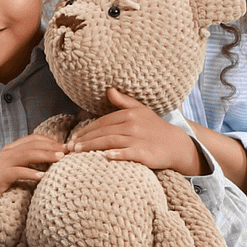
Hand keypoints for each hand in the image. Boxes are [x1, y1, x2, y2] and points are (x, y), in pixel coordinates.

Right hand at [0, 133, 66, 215]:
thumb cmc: (5, 183)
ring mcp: (3, 163)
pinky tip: (42, 176)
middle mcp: (8, 152)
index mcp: (12, 148)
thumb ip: (32, 159)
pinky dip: (31, 173)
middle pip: (32, 145)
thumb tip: (54, 153)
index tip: (65, 145)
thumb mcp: (19, 167)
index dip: (50, 140)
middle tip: (67, 151)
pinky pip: (18, 172)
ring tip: (59, 159)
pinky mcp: (1, 176)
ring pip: (26, 155)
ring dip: (45, 156)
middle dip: (51, 147)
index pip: (33, 138)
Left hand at [66, 87, 202, 174]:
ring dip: (92, 146)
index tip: (73, 138)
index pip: (102, 122)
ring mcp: (139, 139)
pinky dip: (118, 154)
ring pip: (110, 141)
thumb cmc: (156, 128)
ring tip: (77, 152)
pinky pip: (129, 153)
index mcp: (129, 114)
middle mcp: (133, 125)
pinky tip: (107, 156)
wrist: (177, 144)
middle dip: (84, 139)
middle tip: (69, 148)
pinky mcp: (146, 153)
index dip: (86, 130)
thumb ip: (123, 101)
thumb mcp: (141, 110)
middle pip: (103, 132)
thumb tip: (108, 89)